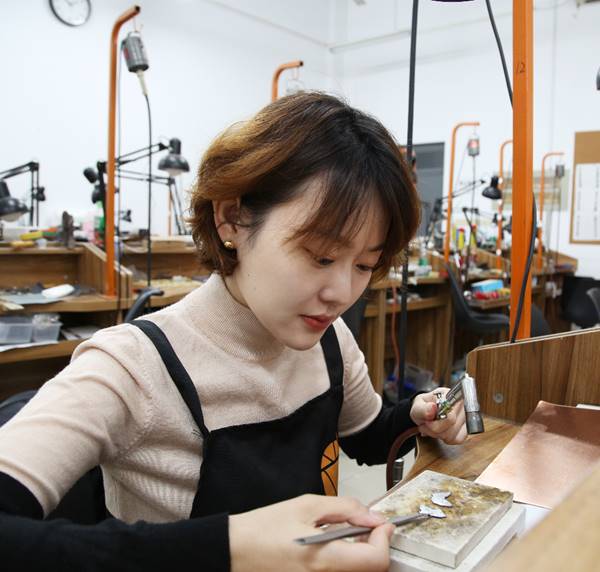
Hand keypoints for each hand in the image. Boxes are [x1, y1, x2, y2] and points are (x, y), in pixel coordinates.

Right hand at [229, 494, 393, 571]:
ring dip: (360, 553)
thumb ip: (344, 508)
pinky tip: (330, 545)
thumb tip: (371, 515)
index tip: (380, 522)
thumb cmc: (263, 528)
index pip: (376, 560)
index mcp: (325, 559)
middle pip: (370, 569)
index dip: (384, 538)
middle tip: (363, 525)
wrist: (234, 550)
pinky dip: (344, 559)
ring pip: (355, 571)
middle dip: (373, 544)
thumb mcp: (306, 505)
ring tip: (342, 532)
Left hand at [409, 388, 466, 444]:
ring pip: (454, 436)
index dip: (436, 424)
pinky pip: (458, 440)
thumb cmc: (424, 407)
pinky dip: (447, 438)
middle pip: (451, 428)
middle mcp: (463, 405)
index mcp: (451, 396)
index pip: (449, 418)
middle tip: (427, 424)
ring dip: (439, 435)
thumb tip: (432, 408)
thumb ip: (423, 409)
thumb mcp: (418, 406)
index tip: (427, 422)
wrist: (427, 411)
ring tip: (432, 427)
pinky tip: (441, 431)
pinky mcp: (468, 428)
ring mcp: (468, 417)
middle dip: (434, 430)